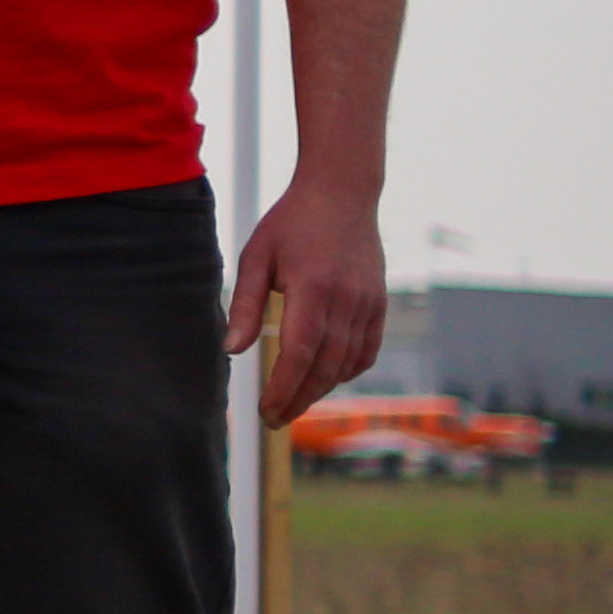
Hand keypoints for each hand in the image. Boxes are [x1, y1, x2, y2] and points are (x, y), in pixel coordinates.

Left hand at [230, 179, 384, 426]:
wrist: (342, 193)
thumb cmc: (291, 223)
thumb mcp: (256, 257)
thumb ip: (246, 306)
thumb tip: (233, 351)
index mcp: (313, 290)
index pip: (298, 355)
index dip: (283, 389)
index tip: (265, 411)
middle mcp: (347, 301)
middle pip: (324, 367)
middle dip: (298, 399)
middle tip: (274, 420)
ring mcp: (369, 303)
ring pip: (347, 363)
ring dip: (321, 389)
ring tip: (294, 404)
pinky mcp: (379, 303)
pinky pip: (367, 350)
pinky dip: (347, 371)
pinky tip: (326, 378)